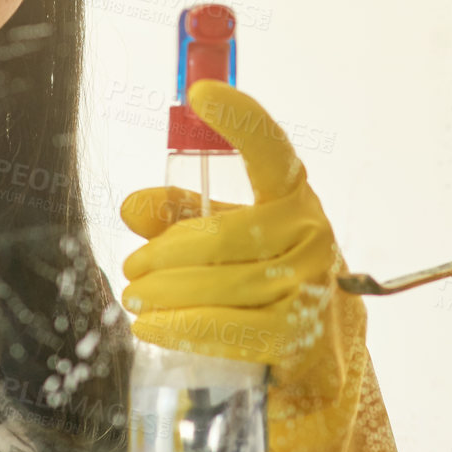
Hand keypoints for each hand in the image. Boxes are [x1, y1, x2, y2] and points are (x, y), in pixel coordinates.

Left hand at [120, 79, 345, 392]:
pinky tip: (151, 327)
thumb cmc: (265, 281)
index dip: (240, 119)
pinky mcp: (299, 335)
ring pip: (221, 281)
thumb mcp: (228, 237)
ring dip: (165, 291)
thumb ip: (180, 216)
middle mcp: (310, 234)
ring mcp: (310, 285)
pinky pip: (228, 326)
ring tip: (135, 296)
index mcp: (292, 197)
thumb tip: (132, 208)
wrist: (319, 357)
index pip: (271, 151)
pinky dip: (181, 326)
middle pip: (220, 236)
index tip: (202, 94)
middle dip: (164, 253)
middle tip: (133, 266)